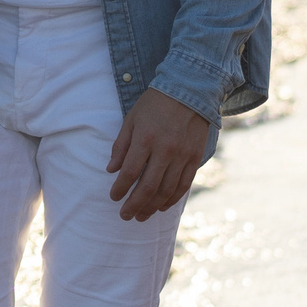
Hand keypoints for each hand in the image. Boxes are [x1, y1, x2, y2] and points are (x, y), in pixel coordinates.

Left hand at [106, 89, 211, 220]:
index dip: (120, 188)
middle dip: (134, 205)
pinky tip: (162, 206)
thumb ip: (121, 146)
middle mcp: (165, 150)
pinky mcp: (195, 158)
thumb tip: (111, 170)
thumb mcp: (131, 119)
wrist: (190, 90)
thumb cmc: (155, 104)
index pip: (130, 172)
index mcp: (145, 139)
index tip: (114, 197)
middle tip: (125, 216)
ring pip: (166, 190)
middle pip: (148, 187)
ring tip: (142, 216)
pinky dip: (172, 198)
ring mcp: (182, 155)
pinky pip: (183, 184)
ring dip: (152, 207)